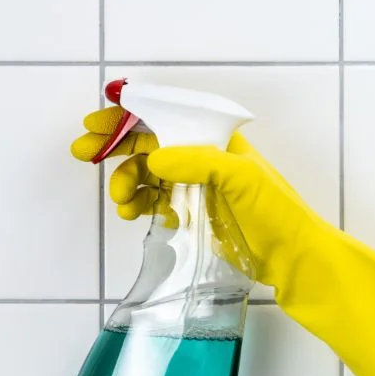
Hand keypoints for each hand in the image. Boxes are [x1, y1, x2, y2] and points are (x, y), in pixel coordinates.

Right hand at [71, 105, 324, 288]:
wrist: (290, 258)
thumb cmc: (275, 213)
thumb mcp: (242, 178)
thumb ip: (198, 162)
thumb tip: (155, 157)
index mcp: (215, 140)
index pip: (165, 118)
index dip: (129, 117)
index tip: (97, 123)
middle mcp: (200, 157)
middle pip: (147, 143)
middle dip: (114, 147)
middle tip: (84, 153)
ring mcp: (193, 185)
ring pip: (145, 175)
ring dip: (125, 182)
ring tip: (122, 202)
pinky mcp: (189, 211)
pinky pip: (152, 201)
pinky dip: (137, 205)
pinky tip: (133, 214)